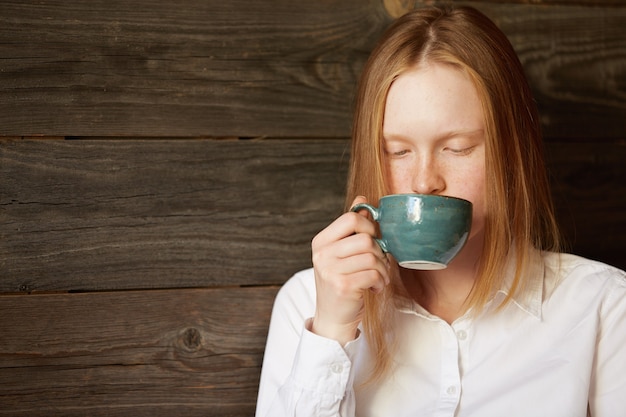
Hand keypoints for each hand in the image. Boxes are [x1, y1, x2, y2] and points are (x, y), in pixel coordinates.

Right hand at [310, 196, 389, 344]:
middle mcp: (322, 254)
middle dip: (379, 252)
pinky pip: (374, 274)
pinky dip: (381, 281)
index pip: (350, 218)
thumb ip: (351, 228)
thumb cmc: (341, 281)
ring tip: (378, 277)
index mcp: (321, 241)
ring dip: (382, 269)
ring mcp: (331, 270)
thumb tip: (362, 200)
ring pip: (372, 257)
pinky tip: (375, 287)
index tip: (372, 239)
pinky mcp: (343, 286)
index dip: (368, 226)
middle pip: (365, 238)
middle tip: (378, 263)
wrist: (332, 317)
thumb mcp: (341, 253)